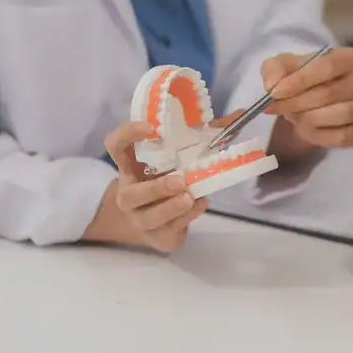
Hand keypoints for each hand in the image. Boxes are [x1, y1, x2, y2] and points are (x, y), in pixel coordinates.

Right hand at [84, 121, 207, 252]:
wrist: (159, 222)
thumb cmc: (167, 180)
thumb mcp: (178, 158)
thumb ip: (201, 138)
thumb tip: (236, 116)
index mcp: (130, 167)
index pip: (116, 145)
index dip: (128, 134)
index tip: (151, 128)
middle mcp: (130, 194)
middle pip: (129, 195)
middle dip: (154, 189)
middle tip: (179, 181)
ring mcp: (141, 218)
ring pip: (148, 218)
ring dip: (171, 208)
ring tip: (190, 198)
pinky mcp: (158, 236)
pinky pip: (171, 230)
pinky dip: (188, 217)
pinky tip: (200, 204)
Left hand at [261, 46, 352, 148]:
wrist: (308, 105)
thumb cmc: (299, 79)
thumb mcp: (281, 67)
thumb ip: (274, 70)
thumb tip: (274, 85)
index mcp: (350, 58)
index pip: (328, 66)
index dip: (301, 80)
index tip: (276, 93)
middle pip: (331, 93)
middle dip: (298, 102)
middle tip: (277, 107)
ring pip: (339, 115)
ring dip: (308, 119)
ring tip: (295, 116)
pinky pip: (343, 137)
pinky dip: (320, 136)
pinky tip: (308, 130)